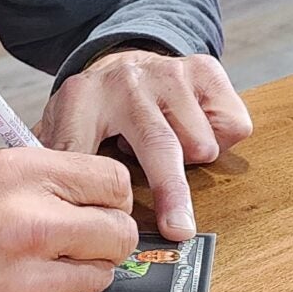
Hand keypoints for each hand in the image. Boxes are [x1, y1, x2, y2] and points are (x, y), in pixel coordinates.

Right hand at [0, 147, 137, 291]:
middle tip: (76, 244)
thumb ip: (31, 178)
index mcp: (18, 176)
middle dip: (103, 239)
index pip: (113, 183)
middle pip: (118, 236)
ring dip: (71, 276)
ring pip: (96, 281)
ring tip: (21, 271)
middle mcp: (31, 227)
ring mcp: (27, 287)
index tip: (98, 208)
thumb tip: (82, 194)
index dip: (108, 197)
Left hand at [38, 48, 252, 239]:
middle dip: (171, 191)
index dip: (100, 189)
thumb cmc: (97, 111)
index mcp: (83, 98)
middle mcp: (127, 81)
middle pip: (158, 145)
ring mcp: (170, 73)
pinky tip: (194, 130)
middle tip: (178, 230)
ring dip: (191, 159)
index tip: (115, 222)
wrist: (124, 61)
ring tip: (167, 150)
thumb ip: (59, 167)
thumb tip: (62, 214)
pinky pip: (232, 126)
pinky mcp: (206, 70)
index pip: (89, 149)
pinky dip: (221, 139)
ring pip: (201, 143)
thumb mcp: (62, 132)